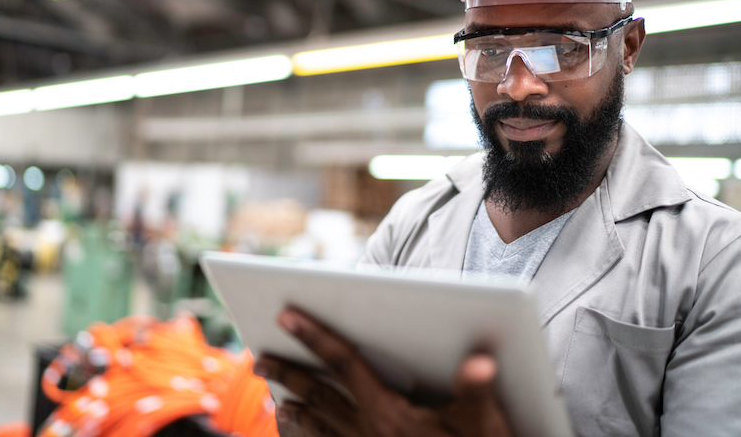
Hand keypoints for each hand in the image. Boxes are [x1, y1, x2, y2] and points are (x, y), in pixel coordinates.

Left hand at [253, 307, 512, 436]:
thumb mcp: (483, 424)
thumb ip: (477, 390)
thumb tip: (482, 361)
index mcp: (388, 415)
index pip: (345, 364)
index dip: (316, 337)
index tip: (287, 316)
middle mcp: (367, 434)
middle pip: (319, 395)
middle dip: (288, 372)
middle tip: (257, 357)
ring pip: (320, 428)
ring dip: (296, 409)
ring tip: (278, 398)